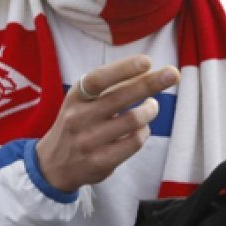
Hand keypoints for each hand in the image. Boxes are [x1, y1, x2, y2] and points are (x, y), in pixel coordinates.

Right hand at [36, 54, 179, 191]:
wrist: (53, 163)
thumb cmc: (76, 123)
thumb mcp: (80, 101)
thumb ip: (107, 88)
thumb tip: (146, 71)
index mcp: (74, 98)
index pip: (98, 79)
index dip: (122, 69)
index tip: (147, 61)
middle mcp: (78, 118)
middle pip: (121, 98)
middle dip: (150, 83)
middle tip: (172, 73)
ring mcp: (89, 141)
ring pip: (134, 121)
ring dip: (150, 110)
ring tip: (152, 105)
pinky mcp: (101, 162)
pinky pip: (134, 142)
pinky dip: (143, 132)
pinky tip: (141, 128)